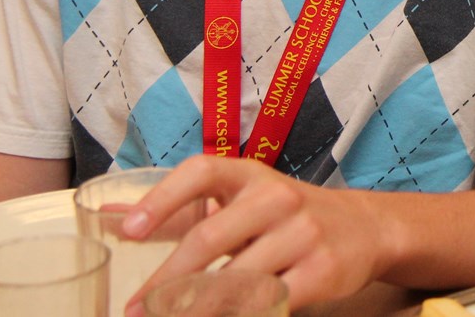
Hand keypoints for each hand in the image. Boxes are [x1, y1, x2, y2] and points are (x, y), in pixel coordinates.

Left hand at [119, 156, 392, 314]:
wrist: (366, 227)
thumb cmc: (286, 216)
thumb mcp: (242, 200)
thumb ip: (180, 212)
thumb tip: (107, 215)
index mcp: (251, 175)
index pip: (201, 172)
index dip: (162, 198)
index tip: (127, 231)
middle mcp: (277, 197)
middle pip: (210, 238)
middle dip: (166, 282)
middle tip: (136, 311)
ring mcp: (303, 234)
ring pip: (236, 280)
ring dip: (196, 310)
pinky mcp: (322, 272)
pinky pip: (270, 304)